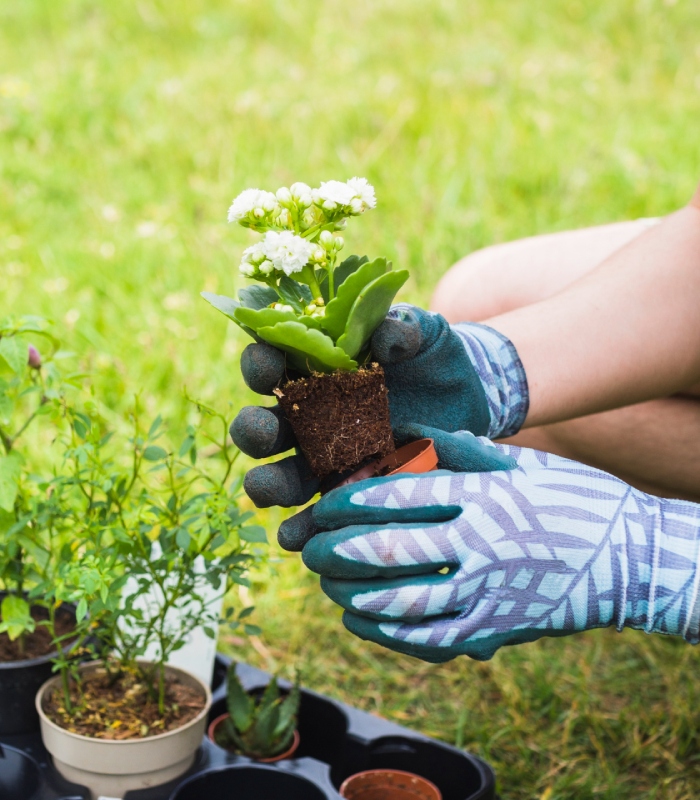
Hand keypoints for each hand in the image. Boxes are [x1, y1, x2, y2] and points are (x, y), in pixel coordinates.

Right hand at [231, 306, 528, 548]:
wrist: (467, 400)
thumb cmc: (433, 356)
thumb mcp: (423, 332)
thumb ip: (403, 326)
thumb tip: (385, 338)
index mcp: (315, 368)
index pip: (274, 362)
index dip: (262, 364)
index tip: (270, 367)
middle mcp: (308, 415)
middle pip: (264, 424)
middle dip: (254, 429)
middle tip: (263, 433)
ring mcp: (324, 458)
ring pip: (280, 475)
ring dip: (266, 484)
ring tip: (263, 491)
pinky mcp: (346, 492)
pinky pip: (315, 516)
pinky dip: (302, 529)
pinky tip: (296, 539)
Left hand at [302, 441, 699, 662]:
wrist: (630, 559)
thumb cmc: (572, 499)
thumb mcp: (521, 462)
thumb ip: (459, 449)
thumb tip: (403, 429)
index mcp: (484, 497)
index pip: (398, 497)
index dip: (348, 501)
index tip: (321, 503)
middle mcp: (482, 546)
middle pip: (389, 550)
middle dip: (335, 550)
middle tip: (308, 548)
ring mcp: (490, 594)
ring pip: (402, 602)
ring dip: (352, 593)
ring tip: (325, 583)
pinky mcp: (497, 632)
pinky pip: (430, 640)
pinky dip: (385, 632)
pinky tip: (358, 619)